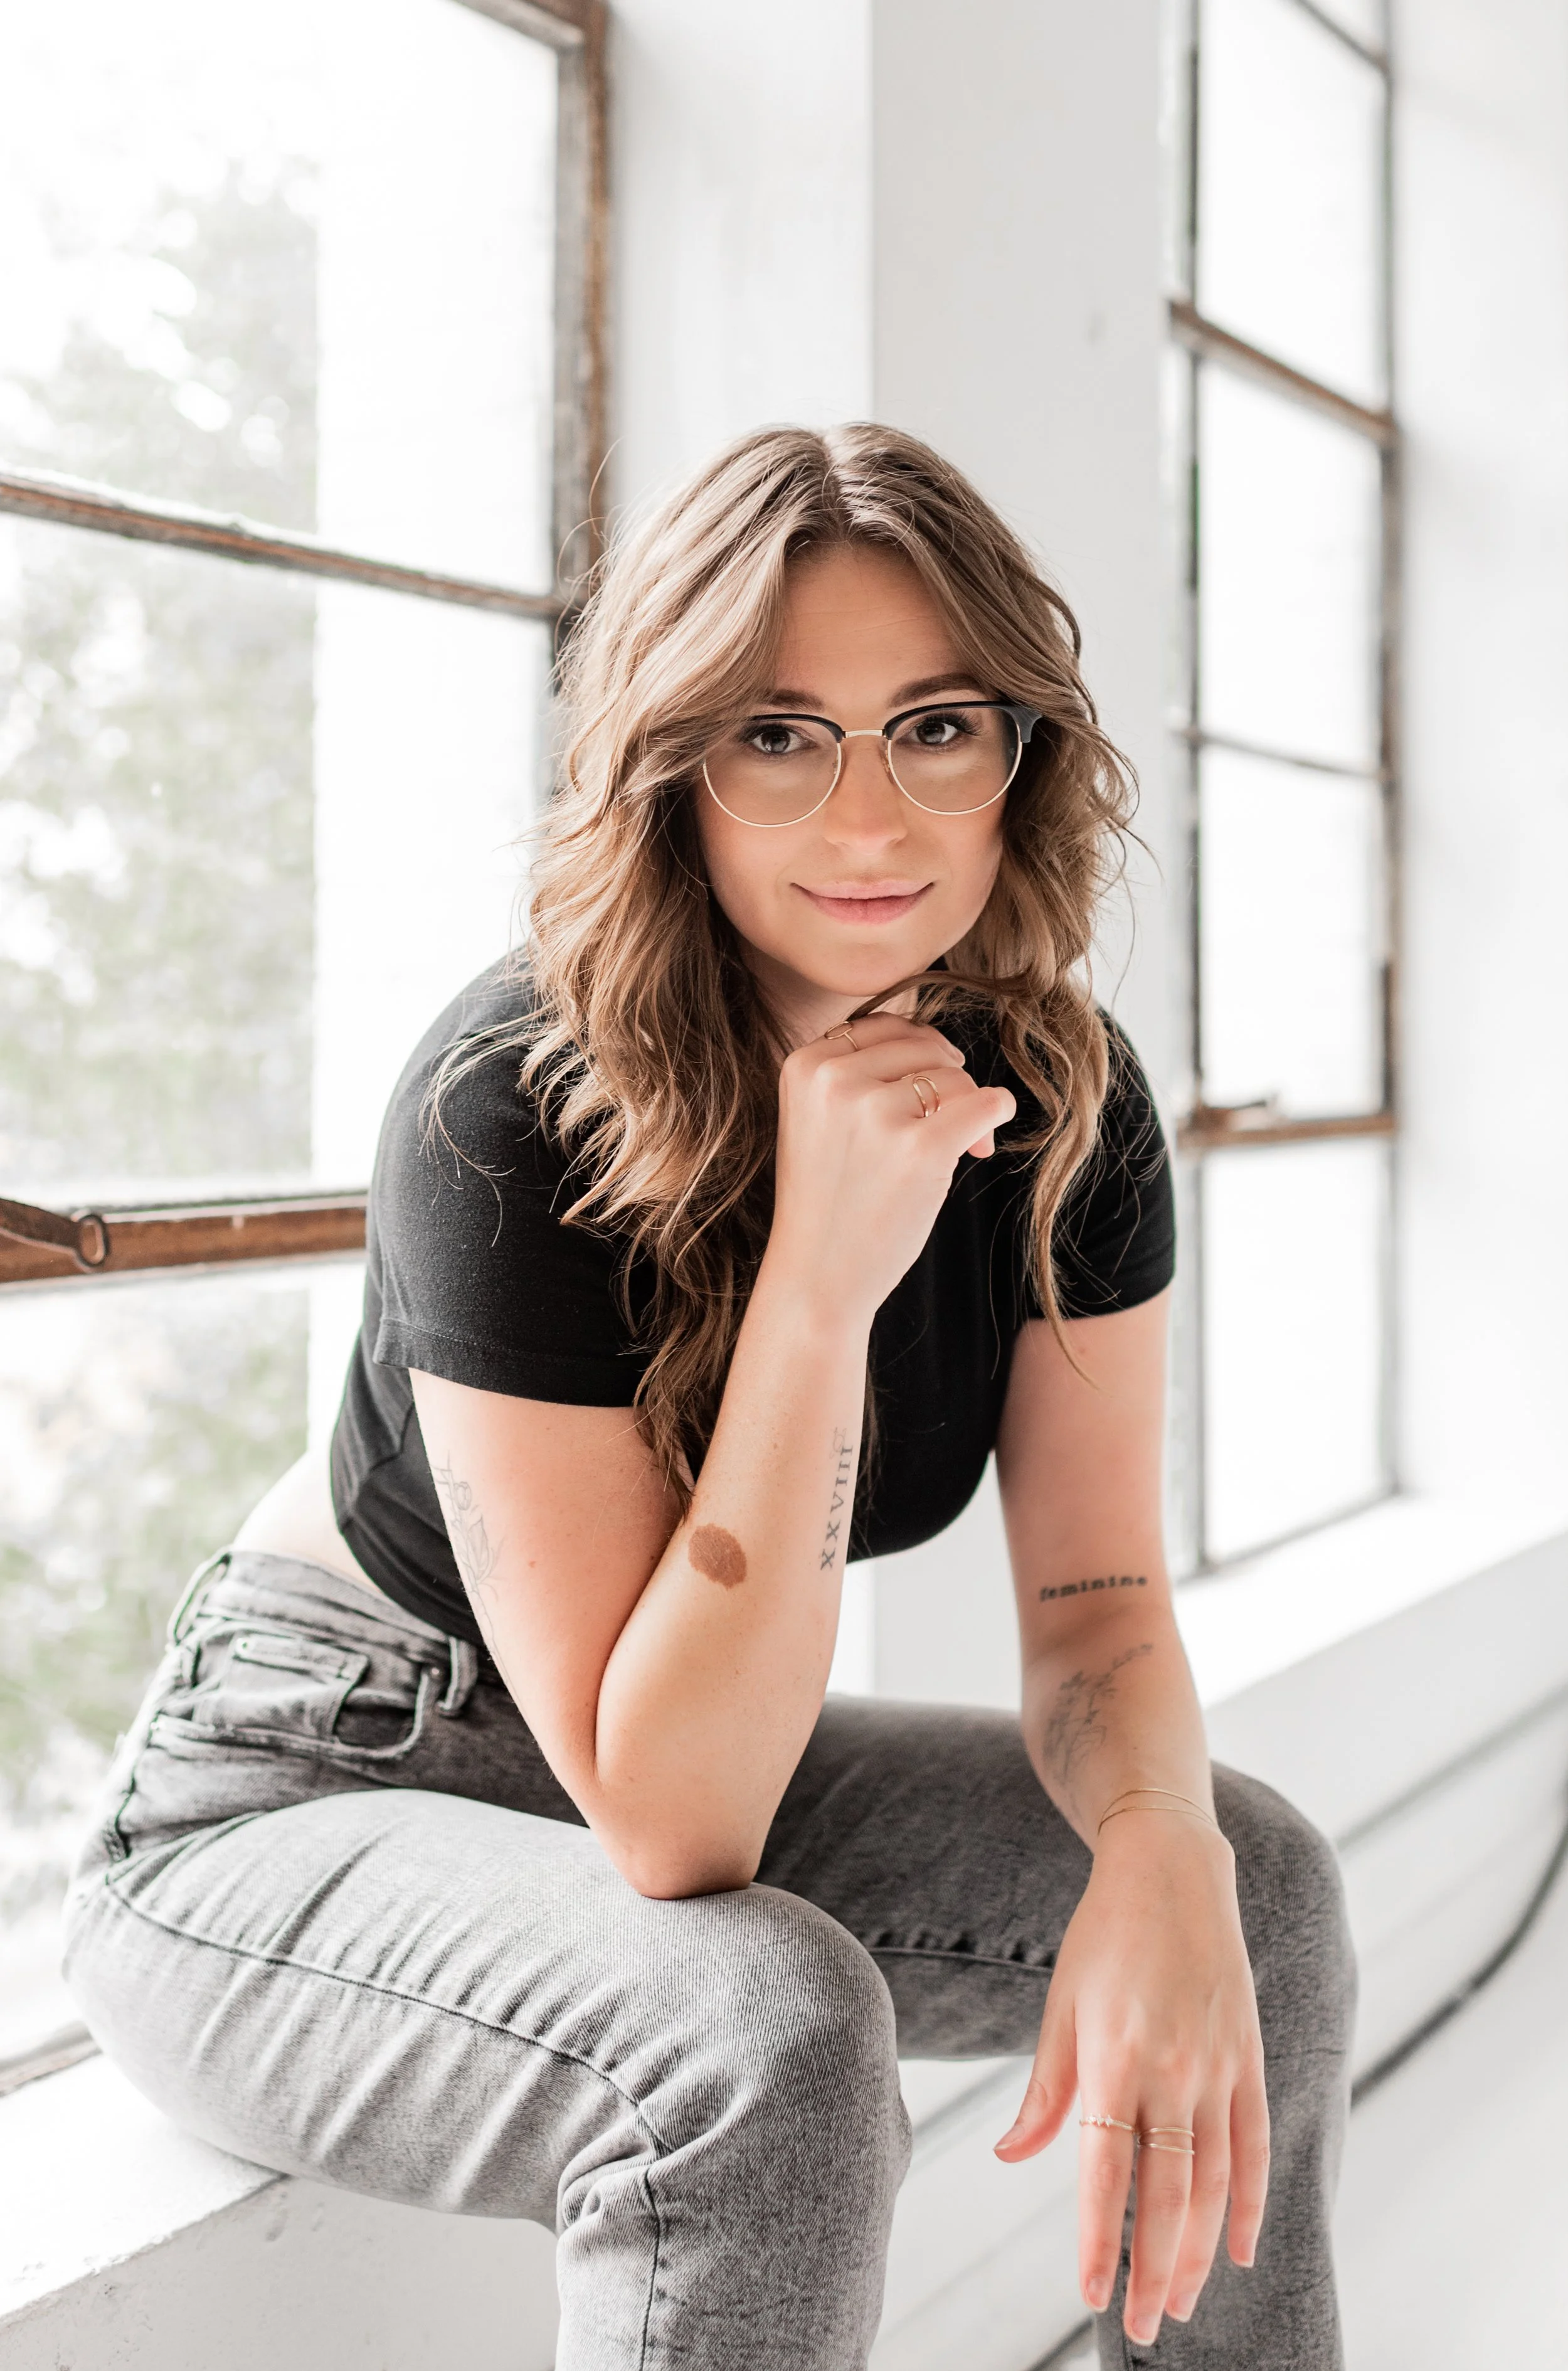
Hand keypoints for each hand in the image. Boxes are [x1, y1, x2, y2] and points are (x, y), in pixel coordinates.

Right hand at [765, 1012, 1015, 1321]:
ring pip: (955, 1077)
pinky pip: (986, 1103)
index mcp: (805, 1064)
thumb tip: (945, 1051)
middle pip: (924, 1047)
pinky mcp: (919, 1147)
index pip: (886, 1027)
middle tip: (948, 1124)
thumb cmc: (828, 1200)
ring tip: (955, 1150)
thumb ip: (860, 1072)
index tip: (922, 1093)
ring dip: (966, 1109)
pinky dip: (995, 1116)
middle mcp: (834, 1079)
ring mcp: (875, 1112)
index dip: (916, 1056)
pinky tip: (982, 1143)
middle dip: (946, 1080)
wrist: (817, 1277)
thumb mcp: (819, 1118)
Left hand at [993, 1814, 1268, 2347]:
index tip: (1092, 2294)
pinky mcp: (1249, 2057)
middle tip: (1144, 2326)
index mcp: (1114, 2056)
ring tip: (1181, 2302)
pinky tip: (1238, 2249)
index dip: (1099, 2239)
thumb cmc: (1104, 1936)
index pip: (1106, 2171)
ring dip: (1200, 2251)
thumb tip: (1013, 2157)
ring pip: (1216, 2183)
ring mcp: (1219, 2066)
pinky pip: (1254, 2146)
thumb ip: (1046, 2091)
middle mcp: (1173, 2069)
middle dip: (1155, 2269)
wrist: (1173, 1869)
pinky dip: (1250, 2203)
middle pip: (1168, 2194)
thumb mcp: (1061, 2005)